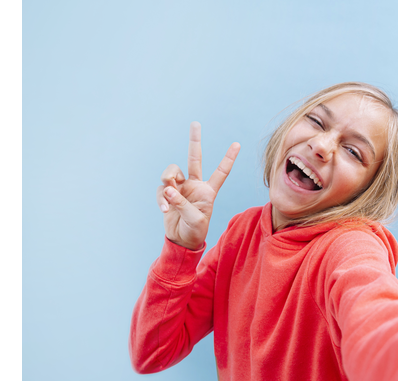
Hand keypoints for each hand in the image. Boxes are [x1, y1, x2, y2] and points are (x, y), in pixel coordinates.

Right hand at [156, 122, 240, 250]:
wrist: (181, 240)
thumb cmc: (195, 231)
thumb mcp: (195, 220)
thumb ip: (182, 204)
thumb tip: (169, 189)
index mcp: (208, 191)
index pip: (221, 172)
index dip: (228, 158)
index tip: (237, 144)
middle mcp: (195, 185)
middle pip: (195, 159)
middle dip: (195, 141)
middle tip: (196, 123)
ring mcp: (181, 188)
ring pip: (172, 172)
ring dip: (168, 180)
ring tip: (169, 195)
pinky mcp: (168, 193)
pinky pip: (161, 189)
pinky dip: (161, 198)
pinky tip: (164, 209)